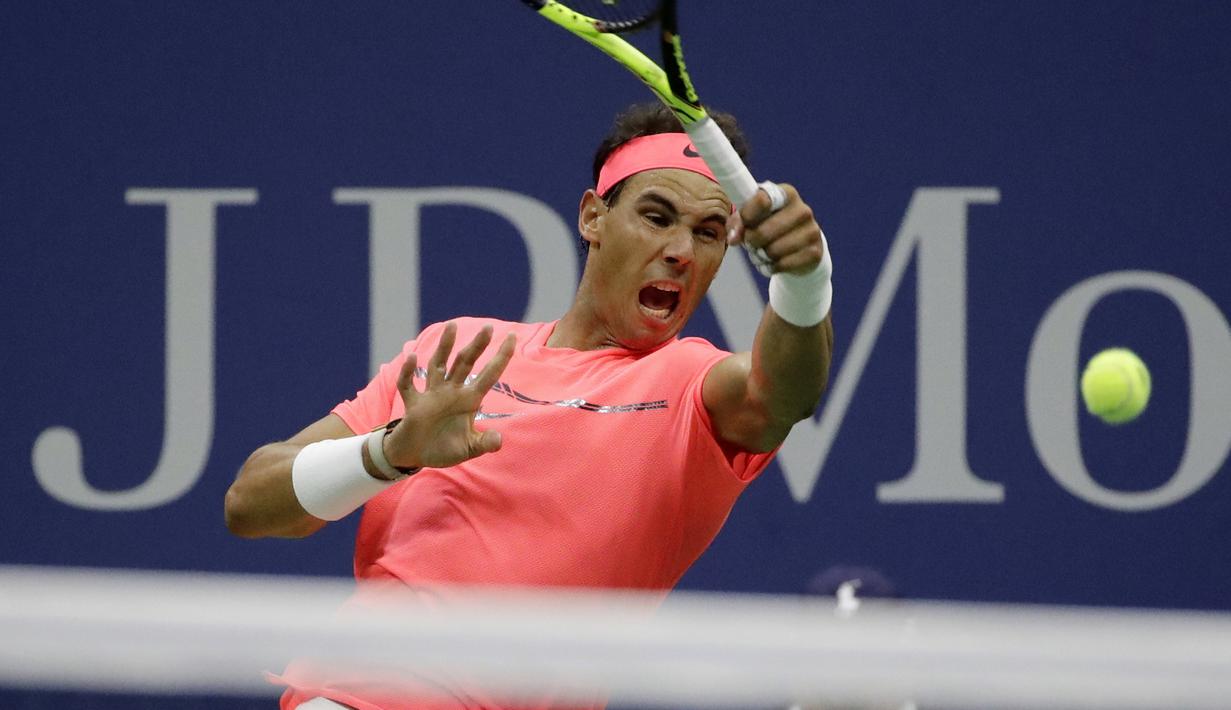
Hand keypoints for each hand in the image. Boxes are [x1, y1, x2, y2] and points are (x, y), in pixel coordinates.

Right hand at [383, 322, 516, 469]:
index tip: (513, 337)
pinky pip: (409, 384)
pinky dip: (409, 371)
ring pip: (439, 365)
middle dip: (476, 346)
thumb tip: (499, 440)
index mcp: (469, 400)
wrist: (416, 456)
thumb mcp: (469, 449)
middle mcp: (452, 391)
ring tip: (451, 326)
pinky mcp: (414, 403)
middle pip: (465, 363)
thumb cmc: (443, 449)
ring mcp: (432, 395)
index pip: (489, 375)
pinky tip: (412, 357)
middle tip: (488, 328)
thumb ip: (484, 444)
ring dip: (445, 347)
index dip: (501, 358)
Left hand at [726, 183, 824, 275]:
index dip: (746, 216)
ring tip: (762, 253)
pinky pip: (782, 265)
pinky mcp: (815, 252)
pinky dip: (771, 267)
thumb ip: (738, 222)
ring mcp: (812, 231)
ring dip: (760, 256)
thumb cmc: (769, 226)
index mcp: (786, 194)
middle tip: (751, 243)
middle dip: (750, 242)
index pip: (762, 200)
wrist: (799, 246)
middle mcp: (802, 210)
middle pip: (762, 232)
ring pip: (772, 251)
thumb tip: (733, 238)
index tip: (742, 225)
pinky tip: (772, 263)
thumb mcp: (751, 218)